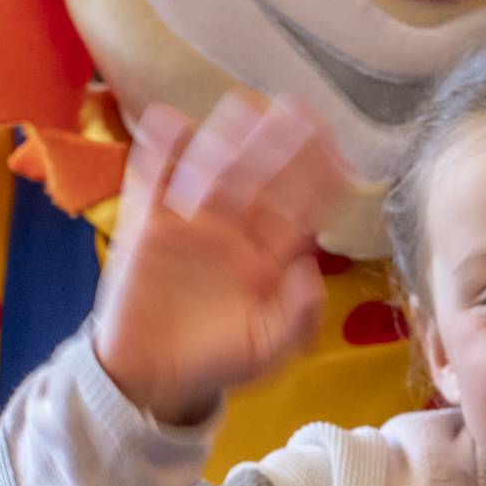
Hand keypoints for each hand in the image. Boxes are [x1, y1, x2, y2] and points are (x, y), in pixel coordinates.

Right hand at [93, 93, 351, 424]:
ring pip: (213, 170)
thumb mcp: (265, 350)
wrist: (149, 379)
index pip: (300, 207)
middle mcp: (235, 230)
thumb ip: (297, 317)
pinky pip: (153, 181)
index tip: (338, 150)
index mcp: (270, 255)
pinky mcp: (147, 226)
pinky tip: (167, 120)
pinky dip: (158, 151)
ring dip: (227, 139)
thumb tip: (310, 268)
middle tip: (297, 110)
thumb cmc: (215, 362)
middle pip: (260, 178)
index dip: (319, 178)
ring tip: (243, 106)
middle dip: (279, 146)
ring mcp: (190, 223)